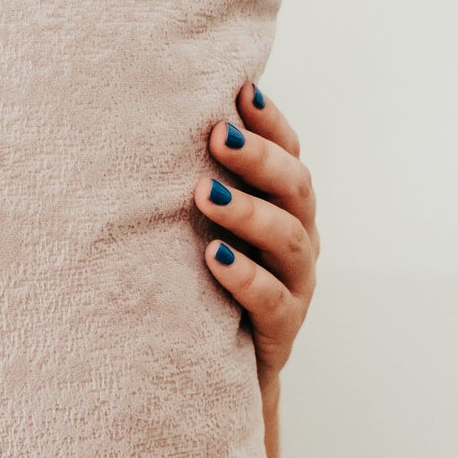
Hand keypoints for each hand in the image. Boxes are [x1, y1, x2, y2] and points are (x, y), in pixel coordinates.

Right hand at [116, 80, 319, 457]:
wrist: (172, 383)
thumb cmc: (161, 454)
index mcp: (258, 360)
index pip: (280, 308)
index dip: (259, 279)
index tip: (214, 259)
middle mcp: (277, 297)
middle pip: (297, 234)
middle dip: (260, 203)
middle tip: (206, 180)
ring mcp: (270, 241)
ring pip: (292, 182)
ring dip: (262, 149)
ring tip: (215, 115)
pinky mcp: (250, 199)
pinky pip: (273, 145)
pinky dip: (261, 116)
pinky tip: (229, 82)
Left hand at [191, 80, 318, 386]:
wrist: (222, 366)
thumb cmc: (207, 279)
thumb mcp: (209, 226)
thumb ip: (204, 180)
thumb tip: (158, 117)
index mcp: (287, 206)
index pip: (290, 153)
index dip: (271, 122)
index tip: (239, 91)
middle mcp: (300, 237)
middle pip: (295, 187)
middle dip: (258, 158)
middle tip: (216, 136)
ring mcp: (296, 283)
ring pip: (287, 238)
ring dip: (247, 212)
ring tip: (205, 194)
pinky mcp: (282, 326)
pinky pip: (270, 299)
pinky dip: (243, 275)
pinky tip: (214, 258)